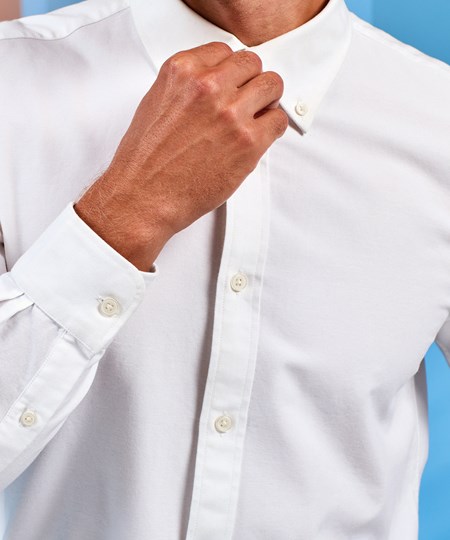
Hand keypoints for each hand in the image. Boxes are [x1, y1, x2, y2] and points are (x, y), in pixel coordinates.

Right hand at [75, 41, 287, 270]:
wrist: (144, 196)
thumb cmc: (146, 160)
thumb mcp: (156, 103)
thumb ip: (187, 86)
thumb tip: (214, 83)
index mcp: (182, 72)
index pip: (225, 50)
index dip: (231, 70)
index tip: (233, 82)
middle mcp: (208, 87)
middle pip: (252, 64)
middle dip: (251, 81)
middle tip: (247, 99)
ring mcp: (231, 113)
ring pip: (272, 86)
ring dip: (267, 100)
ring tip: (255, 117)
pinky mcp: (249, 141)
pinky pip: (278, 120)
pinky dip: (273, 127)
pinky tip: (258, 137)